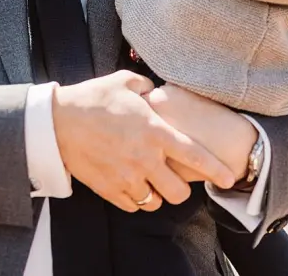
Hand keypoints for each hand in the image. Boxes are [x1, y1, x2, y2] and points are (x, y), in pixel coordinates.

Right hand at [52, 71, 235, 212]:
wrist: (57, 122)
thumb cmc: (92, 98)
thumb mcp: (124, 82)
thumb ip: (148, 87)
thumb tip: (156, 90)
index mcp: (155, 132)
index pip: (195, 156)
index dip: (216, 170)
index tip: (229, 178)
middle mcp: (145, 159)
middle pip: (179, 192)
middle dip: (181, 189)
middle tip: (174, 180)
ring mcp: (127, 177)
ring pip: (155, 203)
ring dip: (156, 195)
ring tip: (150, 183)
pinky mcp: (109, 189)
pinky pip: (132, 206)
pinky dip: (135, 200)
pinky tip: (131, 187)